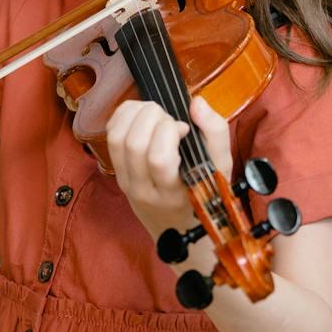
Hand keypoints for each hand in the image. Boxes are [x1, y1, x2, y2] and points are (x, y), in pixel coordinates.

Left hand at [104, 96, 234, 244]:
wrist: (177, 228)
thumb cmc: (204, 195)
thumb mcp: (221, 168)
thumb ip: (215, 132)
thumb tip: (196, 103)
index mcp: (173, 193)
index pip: (158, 159)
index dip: (168, 132)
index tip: (183, 128)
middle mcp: (144, 190)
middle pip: (134, 143)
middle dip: (151, 117)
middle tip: (167, 117)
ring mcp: (126, 182)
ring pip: (117, 139)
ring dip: (134, 114)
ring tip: (153, 112)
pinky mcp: (117, 172)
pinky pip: (110, 138)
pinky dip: (122, 117)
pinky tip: (140, 115)